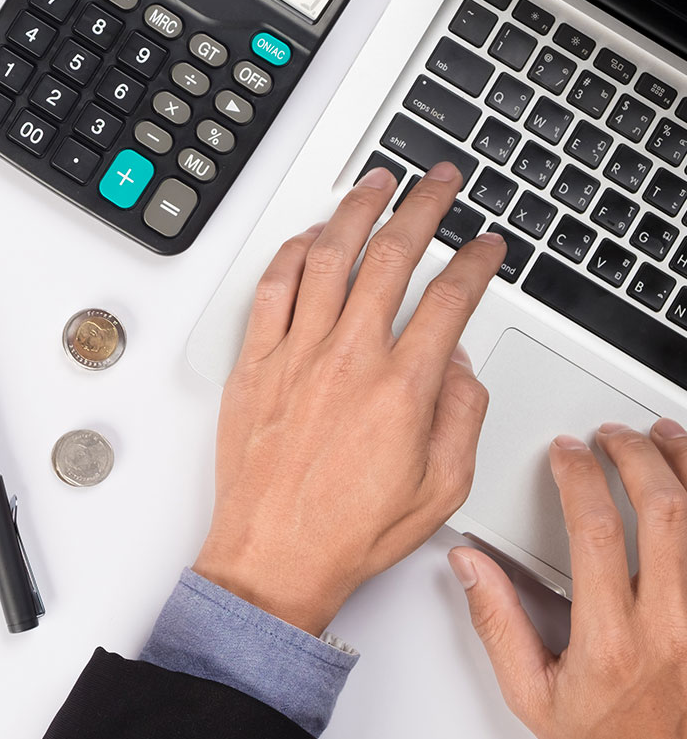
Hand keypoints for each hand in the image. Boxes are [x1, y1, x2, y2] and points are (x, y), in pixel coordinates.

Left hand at [193, 162, 506, 634]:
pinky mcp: (253, 363)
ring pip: (327, 257)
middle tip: (438, 182)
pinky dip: (290, 252)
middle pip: (391, 257)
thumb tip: (457, 362)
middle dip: (423, 207)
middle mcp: (347, 360)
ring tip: (376, 182)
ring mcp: (294, 356)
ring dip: (356, 210)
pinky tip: (307, 235)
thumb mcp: (441, 487)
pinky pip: (270, 288)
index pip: (449, 299)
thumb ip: (460, 414)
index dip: (476, 261)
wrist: (274, 556)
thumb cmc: (347, 530)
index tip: (486, 246)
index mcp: (401, 389)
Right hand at [449, 422, 686, 738]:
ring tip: (663, 436)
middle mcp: (670, 625)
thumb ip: (496, 622)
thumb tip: (470, 564)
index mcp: (611, 638)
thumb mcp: (530, 691)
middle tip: (614, 436)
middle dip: (636, 457)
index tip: (568, 452)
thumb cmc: (603, 735)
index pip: (598, 531)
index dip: (581, 477)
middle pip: (665, 512)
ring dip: (685, 468)